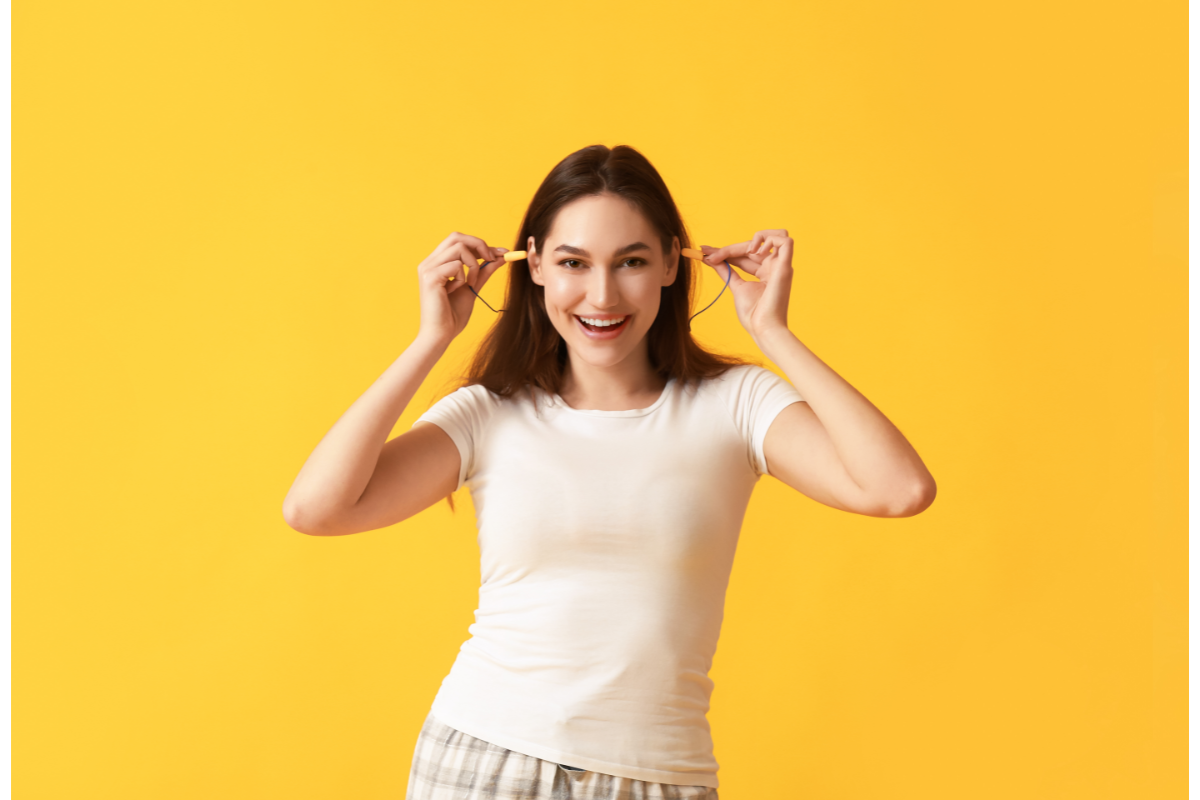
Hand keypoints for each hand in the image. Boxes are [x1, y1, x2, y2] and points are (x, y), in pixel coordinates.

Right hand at [415, 232, 507, 346]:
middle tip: (493, 259)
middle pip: (457, 236)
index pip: (458, 240)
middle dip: (479, 245)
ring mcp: (427, 268)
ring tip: (470, 283)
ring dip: (473, 265)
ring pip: (459, 247)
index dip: (480, 244)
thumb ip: (484, 271)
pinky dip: (463, 277)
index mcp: (436, 263)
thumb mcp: (472, 287)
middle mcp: (429, 262)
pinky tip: (455, 291)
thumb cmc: (452, 315)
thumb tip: (500, 256)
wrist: (441, 335)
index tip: (501, 252)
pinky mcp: (430, 277)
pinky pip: (456, 265)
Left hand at [699, 229, 793, 345]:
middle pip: (753, 245)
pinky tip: (755, 251)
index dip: (726, 251)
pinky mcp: (785, 267)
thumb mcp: (736, 286)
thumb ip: (726, 271)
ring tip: (744, 252)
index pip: (745, 254)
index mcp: (765, 272)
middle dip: (729, 248)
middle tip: (709, 254)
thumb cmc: (753, 314)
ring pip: (776, 235)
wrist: (762, 328)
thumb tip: (710, 258)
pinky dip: (770, 239)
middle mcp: (775, 267)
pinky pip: (785, 240)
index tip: (704, 251)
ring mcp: (781, 266)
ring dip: (758, 237)